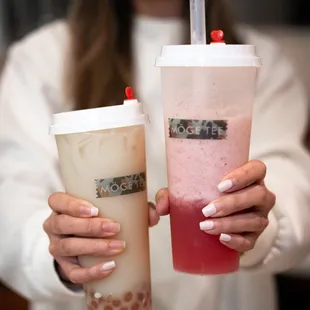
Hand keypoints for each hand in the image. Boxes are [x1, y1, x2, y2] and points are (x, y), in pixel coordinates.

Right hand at [43, 193, 159, 284]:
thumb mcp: (111, 206)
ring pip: (68, 247)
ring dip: (94, 247)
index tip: (94, 209)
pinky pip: (73, 273)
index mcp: (62, 206)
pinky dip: (91, 271)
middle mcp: (54, 225)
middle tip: (115, 228)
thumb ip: (133, 206)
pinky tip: (110, 267)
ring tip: (118, 246)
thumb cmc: (99, 215)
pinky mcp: (65, 266)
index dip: (72, 205)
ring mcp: (57, 246)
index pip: (57, 201)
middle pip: (63, 224)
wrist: (84, 237)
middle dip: (90, 227)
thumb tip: (154, 214)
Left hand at [156, 160, 275, 252]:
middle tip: (207, 210)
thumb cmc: (206, 196)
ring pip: (254, 220)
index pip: (257, 169)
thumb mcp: (191, 190)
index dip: (243, 176)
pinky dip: (237, 241)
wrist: (220, 217)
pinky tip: (222, 239)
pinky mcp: (255, 237)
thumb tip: (160, 208)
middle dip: (232, 203)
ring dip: (230, 224)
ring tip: (206, 226)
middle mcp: (260, 195)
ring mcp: (261, 216)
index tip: (220, 185)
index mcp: (250, 177)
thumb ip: (172, 194)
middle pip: (257, 195)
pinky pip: (252, 241)